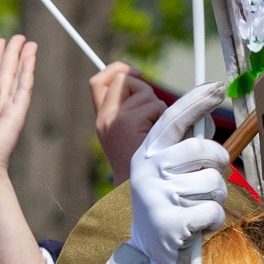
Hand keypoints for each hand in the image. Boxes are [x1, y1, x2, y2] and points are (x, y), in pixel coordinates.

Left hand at [0, 35, 37, 188]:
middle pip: (6, 76)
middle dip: (11, 55)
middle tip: (18, 36)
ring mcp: (8, 111)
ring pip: (15, 78)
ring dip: (22, 59)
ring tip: (28, 41)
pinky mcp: (15, 115)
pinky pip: (22, 89)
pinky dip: (27, 72)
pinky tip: (30, 57)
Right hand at [88, 63, 160, 181]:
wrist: (141, 194)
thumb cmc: (150, 167)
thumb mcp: (141, 133)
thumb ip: (142, 111)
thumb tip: (152, 87)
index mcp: (104, 121)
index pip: (98, 82)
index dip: (116, 69)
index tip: (135, 72)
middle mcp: (104, 119)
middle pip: (124, 79)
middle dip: (145, 90)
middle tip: (154, 115)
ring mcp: (113, 120)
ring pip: (144, 92)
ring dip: (160, 109)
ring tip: (159, 135)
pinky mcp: (126, 123)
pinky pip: (154, 105)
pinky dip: (165, 119)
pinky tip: (161, 139)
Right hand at [126, 83, 233, 263]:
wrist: (148, 251)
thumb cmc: (168, 204)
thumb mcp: (166, 172)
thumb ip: (182, 147)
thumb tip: (205, 118)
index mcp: (148, 153)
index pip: (173, 119)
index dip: (197, 100)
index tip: (218, 86)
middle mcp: (149, 170)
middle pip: (203, 149)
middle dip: (218, 163)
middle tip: (211, 176)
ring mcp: (157, 196)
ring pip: (213, 182)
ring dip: (215, 197)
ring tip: (198, 207)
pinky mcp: (170, 222)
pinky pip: (212, 210)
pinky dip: (213, 220)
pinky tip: (198, 226)